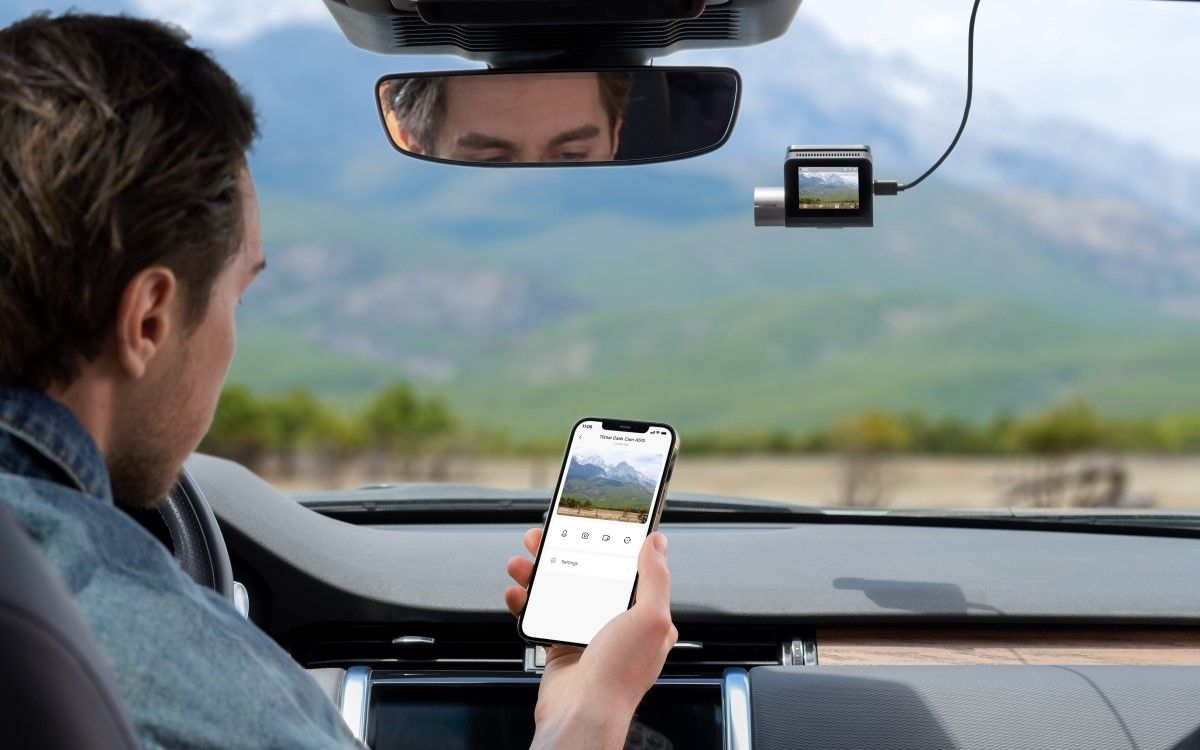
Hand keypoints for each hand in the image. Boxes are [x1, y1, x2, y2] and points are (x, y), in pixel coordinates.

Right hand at [504, 528, 676, 749]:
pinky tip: (518, 592)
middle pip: (587, 574)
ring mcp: (586, 633)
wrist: (582, 715)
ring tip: (522, 562)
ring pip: (559, 590)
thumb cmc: (620, 675)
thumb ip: (655, 577)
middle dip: (563, 553)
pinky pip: (541, 615)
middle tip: (543, 538)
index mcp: (645, 615)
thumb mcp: (651, 618)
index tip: (590, 526)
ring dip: (537, 573)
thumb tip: (658, 542)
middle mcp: (617, 623)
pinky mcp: (560, 646)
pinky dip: (526, 602)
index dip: (608, 544)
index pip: (629, 569)